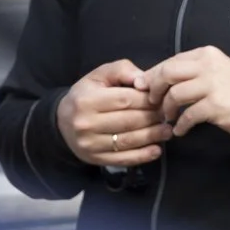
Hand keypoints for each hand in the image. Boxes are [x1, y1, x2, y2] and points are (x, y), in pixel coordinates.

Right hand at [56, 59, 172, 167]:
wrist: (62, 120)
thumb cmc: (87, 94)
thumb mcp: (100, 75)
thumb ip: (123, 71)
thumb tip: (144, 82)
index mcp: (88, 100)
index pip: (126, 100)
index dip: (148, 100)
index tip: (162, 99)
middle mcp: (86, 123)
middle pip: (129, 121)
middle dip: (153, 118)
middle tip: (168, 115)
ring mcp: (89, 144)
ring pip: (127, 141)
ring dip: (152, 137)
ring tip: (167, 131)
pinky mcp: (94, 159)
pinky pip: (122, 159)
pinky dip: (142, 156)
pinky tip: (156, 150)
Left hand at [142, 46, 229, 139]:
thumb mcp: (215, 72)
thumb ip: (189, 72)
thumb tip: (154, 79)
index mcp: (206, 54)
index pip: (170, 61)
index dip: (153, 76)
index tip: (145, 90)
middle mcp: (209, 64)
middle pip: (167, 73)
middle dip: (154, 90)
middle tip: (153, 104)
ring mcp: (213, 84)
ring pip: (174, 94)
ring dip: (166, 110)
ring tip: (169, 119)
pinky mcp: (216, 105)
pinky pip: (187, 115)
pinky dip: (180, 125)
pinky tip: (181, 130)